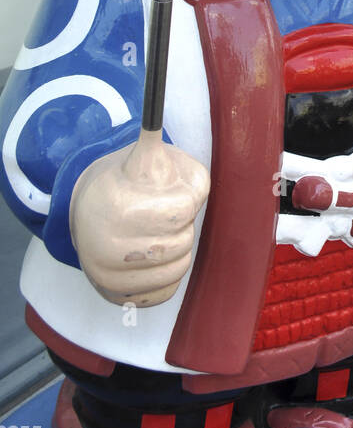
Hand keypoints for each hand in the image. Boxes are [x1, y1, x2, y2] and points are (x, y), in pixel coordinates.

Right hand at [70, 130, 209, 306]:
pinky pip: (166, 290)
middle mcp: (103, 247)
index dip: (186, 198)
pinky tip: (155, 255)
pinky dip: (170, 272)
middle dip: (183, 224)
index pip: (182, 210)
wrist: (90, 209)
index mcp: (115, 206)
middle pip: (183, 241)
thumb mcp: (146, 153)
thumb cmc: (131, 179)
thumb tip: (160, 130)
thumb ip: (155, 140)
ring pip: (180, 267)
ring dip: (181, 247)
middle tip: (165, 213)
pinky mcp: (115, 297)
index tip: (172, 192)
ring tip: (159, 232)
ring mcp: (106, 276)